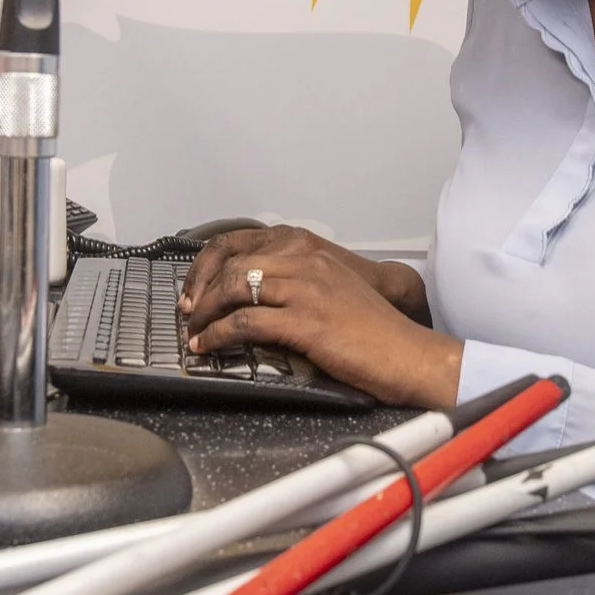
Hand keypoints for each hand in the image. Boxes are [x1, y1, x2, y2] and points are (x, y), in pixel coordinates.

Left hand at [178, 226, 461, 407]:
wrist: (407, 352)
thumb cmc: (371, 328)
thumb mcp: (331, 288)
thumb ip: (295, 280)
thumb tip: (251, 292)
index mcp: (308, 249)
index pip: (240, 242)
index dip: (208, 266)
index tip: (193, 289)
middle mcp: (304, 260)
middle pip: (231, 263)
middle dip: (199, 291)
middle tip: (187, 314)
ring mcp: (305, 288)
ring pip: (234, 288)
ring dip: (204, 313)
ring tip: (193, 333)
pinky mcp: (306, 321)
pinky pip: (246, 322)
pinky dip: (219, 335)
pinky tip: (208, 346)